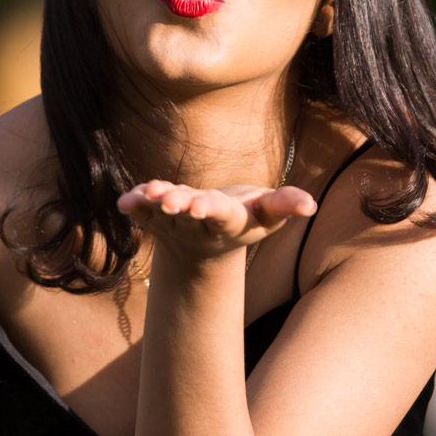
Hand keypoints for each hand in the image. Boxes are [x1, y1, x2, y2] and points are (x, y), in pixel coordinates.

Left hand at [117, 180, 316, 263]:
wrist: (207, 242)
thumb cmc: (244, 218)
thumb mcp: (268, 213)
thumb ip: (287, 205)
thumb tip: (311, 204)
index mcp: (226, 221)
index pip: (218, 214)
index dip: (210, 209)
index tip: (200, 205)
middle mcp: (197, 223)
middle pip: (187, 213)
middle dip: (179, 204)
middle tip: (170, 201)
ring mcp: (172, 222)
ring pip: (162, 213)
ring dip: (154, 203)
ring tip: (149, 193)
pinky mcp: (153, 217)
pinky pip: (141, 212)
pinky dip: (133, 205)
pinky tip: (124, 200)